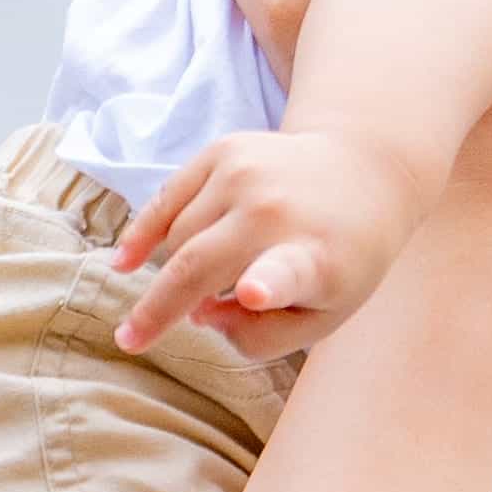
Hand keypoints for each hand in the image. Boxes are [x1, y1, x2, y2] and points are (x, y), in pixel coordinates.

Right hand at [111, 120, 436, 357]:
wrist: (365, 171)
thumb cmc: (342, 259)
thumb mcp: (326, 316)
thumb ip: (264, 337)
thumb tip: (201, 317)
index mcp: (315, 259)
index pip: (289, 272)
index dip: (268, 285)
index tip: (254, 292)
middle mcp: (276, 210)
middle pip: (196, 265)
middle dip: (158, 307)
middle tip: (131, 340)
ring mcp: (247, 174)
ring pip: (177, 238)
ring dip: (178, 271)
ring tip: (206, 287)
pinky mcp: (225, 151)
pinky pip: (167, 201)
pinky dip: (145, 232)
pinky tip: (126, 261)